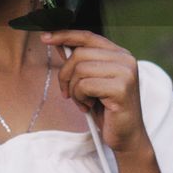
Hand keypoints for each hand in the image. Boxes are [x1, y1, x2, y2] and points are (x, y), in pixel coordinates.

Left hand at [40, 30, 149, 154]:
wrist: (127, 136)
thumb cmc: (108, 110)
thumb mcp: (91, 82)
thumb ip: (79, 62)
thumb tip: (58, 43)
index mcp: (119, 54)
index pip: (88, 36)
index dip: (64, 35)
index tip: (45, 38)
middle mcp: (125, 59)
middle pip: (79, 54)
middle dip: (66, 75)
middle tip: (68, 93)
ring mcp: (125, 72)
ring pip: (80, 69)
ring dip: (74, 89)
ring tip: (83, 102)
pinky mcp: (121, 88)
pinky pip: (85, 85)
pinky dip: (80, 98)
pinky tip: (89, 106)